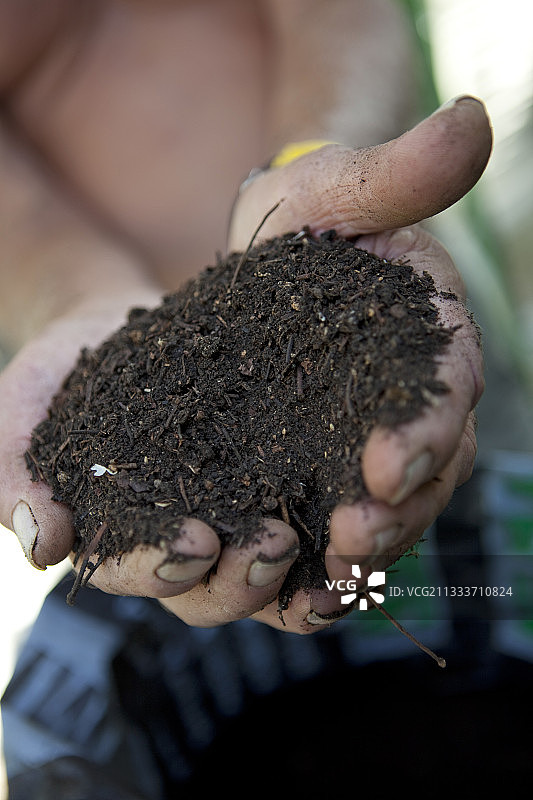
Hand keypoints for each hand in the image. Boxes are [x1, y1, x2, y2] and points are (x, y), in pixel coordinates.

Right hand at [0, 288, 305, 619]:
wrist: (117, 330)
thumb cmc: (62, 376)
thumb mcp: (24, 412)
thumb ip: (16, 473)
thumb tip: (39, 543)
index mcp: (123, 542)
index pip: (141, 573)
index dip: (163, 568)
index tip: (192, 542)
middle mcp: (184, 545)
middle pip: (213, 591)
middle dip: (242, 578)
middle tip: (272, 542)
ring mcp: (234, 519)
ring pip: (270, 577)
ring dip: (303, 574)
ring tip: (336, 548)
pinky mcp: (277, 484)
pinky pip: (311, 529)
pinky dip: (336, 539)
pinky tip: (366, 524)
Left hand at [226, 95, 491, 628]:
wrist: (258, 267)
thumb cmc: (301, 227)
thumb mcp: (334, 192)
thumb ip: (396, 174)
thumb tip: (473, 120)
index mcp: (428, 344)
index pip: (446, 393)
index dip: (426, 429)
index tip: (388, 460)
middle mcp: (411, 407)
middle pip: (425, 473)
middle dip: (395, 508)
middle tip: (351, 532)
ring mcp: (367, 450)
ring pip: (386, 515)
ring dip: (361, 551)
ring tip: (323, 578)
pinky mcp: (320, 478)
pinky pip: (334, 533)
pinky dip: (322, 571)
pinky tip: (296, 597)